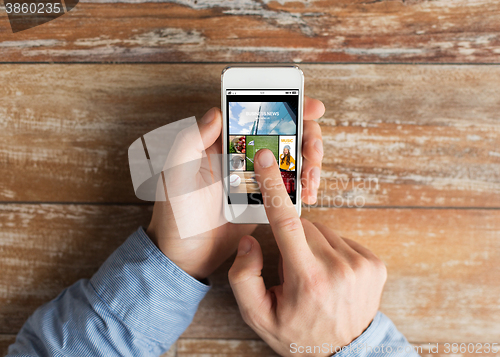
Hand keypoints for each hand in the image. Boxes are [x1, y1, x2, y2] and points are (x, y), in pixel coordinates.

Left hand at [146, 97, 324, 279]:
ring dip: (309, 164)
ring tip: (311, 180)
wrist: (186, 256)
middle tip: (312, 151)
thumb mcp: (175, 175)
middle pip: (284, 134)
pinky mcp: (264, 199)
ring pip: (292, 159)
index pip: (256, 115)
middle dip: (306, 137)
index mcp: (221, 144)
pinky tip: (307, 194)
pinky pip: (290, 186)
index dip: (286, 106)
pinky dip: (304, 187)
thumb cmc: (175, 214)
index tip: (309, 107)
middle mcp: (242, 156)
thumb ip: (190, 141)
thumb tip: (215, 112)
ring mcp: (256, 178)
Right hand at [228, 149, 386, 355]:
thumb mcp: (258, 315)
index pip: (286, 223)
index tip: (266, 159)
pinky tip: (329, 272)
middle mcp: (339, 267)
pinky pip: (341, 239)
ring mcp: (361, 264)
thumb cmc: (296, 333)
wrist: (343, 353)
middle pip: (303, 226)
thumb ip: (244, 276)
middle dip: (292, 239)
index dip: (273, 187)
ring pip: (323, 230)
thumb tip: (251, 239)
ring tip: (312, 274)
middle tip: (292, 269)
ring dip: (311, 244)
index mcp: (308, 278)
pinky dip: (330, 249)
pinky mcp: (375, 263)